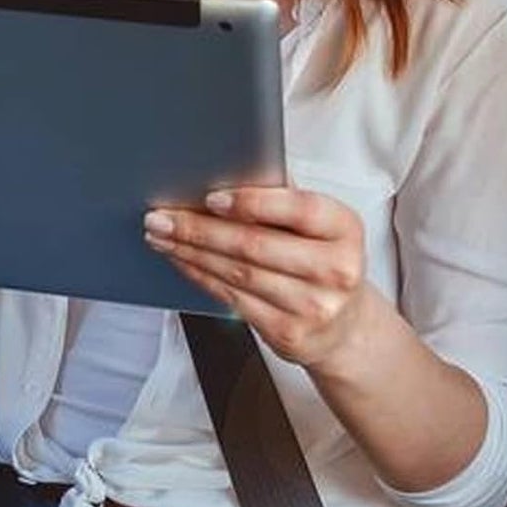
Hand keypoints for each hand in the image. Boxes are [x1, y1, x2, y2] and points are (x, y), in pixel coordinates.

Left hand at [143, 186, 368, 370]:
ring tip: (161, 235)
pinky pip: (233, 298)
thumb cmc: (320, 260)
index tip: (210, 198)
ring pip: (238, 273)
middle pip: (255, 244)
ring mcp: (314, 305)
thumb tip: (222, 174)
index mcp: (344, 229)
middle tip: (162, 216)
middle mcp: (335, 269)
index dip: (252, 202)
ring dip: (190, 252)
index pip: (298, 208)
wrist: (343, 324)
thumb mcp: (317, 226)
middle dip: (200, 229)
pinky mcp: (289, 332)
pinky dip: (200, 275)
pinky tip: (181, 260)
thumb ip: (281, 200)